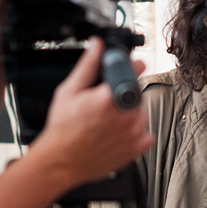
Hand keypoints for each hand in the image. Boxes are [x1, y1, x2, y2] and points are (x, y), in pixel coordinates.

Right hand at [33, 37, 154, 189]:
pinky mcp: (137, 148)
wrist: (61, 162)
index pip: (135, 70)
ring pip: (141, 113)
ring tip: (107, 122)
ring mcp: (134, 132)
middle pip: (136, 94)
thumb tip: (97, 46)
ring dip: (129, 114)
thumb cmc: (62, 129)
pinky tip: (116, 135)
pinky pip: (145, 134)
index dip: (132, 66)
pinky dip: (135, 133)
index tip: (131, 67)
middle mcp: (127, 114)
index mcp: (111, 97)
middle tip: (104, 105)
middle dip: (124, 95)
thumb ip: (87, 66)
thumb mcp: (69, 91)